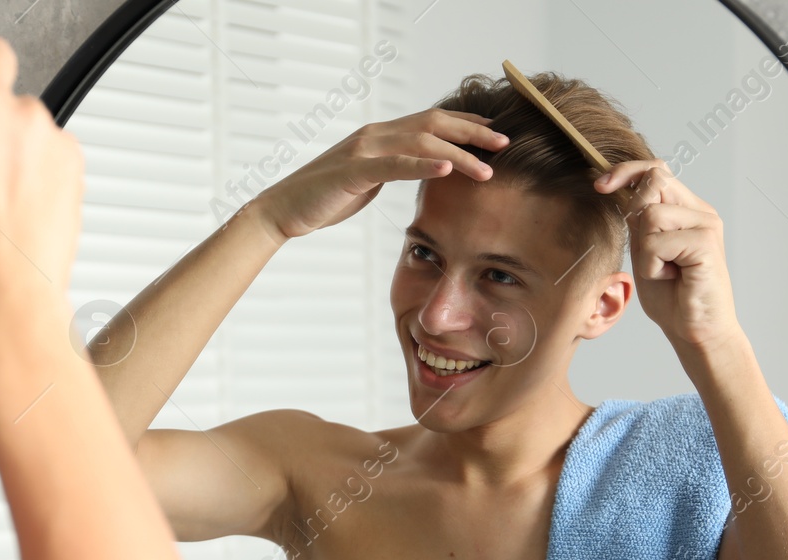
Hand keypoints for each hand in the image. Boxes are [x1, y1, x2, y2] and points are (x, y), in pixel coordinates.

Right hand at [248, 108, 507, 239]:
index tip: (493, 133)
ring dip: (459, 154)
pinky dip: (424, 166)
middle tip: (504, 143)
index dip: (465, 125)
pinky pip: (395, 165)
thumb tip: (415, 170)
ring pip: (421, 143)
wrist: (283, 209)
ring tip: (487, 167)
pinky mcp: (354, 171)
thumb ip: (390, 169)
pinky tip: (448, 169)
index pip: (430, 122)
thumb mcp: (365, 180)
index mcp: (379, 137)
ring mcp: (364, 150)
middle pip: (434, 125)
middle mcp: (375, 135)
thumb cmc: (323, 198)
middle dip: (473, 133)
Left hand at [595, 161, 742, 352]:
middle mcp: (700, 212)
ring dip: (645, 251)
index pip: (656, 171)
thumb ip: (639, 222)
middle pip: (654, 182)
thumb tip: (620, 190)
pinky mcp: (706, 242)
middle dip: (636, 214)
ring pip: (650, 215)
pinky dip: (653, 266)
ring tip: (665, 271)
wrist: (695, 331)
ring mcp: (706, 224)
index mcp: (687, 210)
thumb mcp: (646, 252)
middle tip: (651, 253)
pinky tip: (673, 278)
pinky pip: (657, 242)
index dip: (626, 172)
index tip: (600, 185)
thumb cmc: (672, 297)